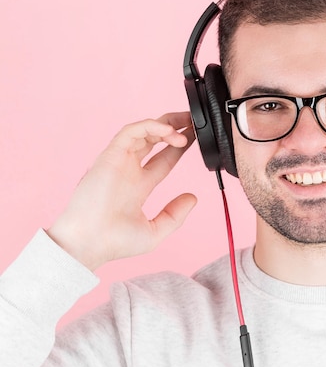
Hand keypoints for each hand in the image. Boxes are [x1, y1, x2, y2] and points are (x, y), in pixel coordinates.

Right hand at [47, 112, 196, 270]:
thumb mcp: (155, 230)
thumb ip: (176, 214)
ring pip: (143, 131)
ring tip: (186, 131)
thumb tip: (193, 197)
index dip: (179, 147)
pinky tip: (168, 131)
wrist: (89, 243)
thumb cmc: (114, 242)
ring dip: (166, 125)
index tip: (194, 140)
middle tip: (193, 122)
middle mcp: (129, 170)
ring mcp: (119, 161)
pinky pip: (131, 131)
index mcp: (138, 186)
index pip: (163, 159)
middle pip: (154, 139)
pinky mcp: (110, 155)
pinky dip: (150, 126)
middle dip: (174, 127)